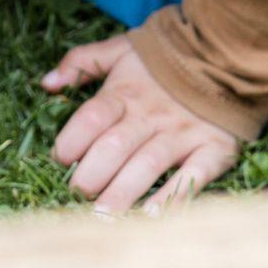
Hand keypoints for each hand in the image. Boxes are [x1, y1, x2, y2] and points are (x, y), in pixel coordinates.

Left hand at [44, 35, 240, 212]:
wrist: (222, 54)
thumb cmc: (161, 60)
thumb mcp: (119, 50)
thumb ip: (81, 63)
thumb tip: (45, 83)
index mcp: (124, 92)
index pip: (92, 117)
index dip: (71, 140)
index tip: (58, 159)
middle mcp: (151, 115)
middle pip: (115, 146)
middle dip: (91, 174)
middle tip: (77, 195)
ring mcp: (182, 134)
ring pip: (147, 165)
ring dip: (123, 192)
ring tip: (102, 217)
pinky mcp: (212, 149)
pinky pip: (192, 176)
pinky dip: (174, 197)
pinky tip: (154, 216)